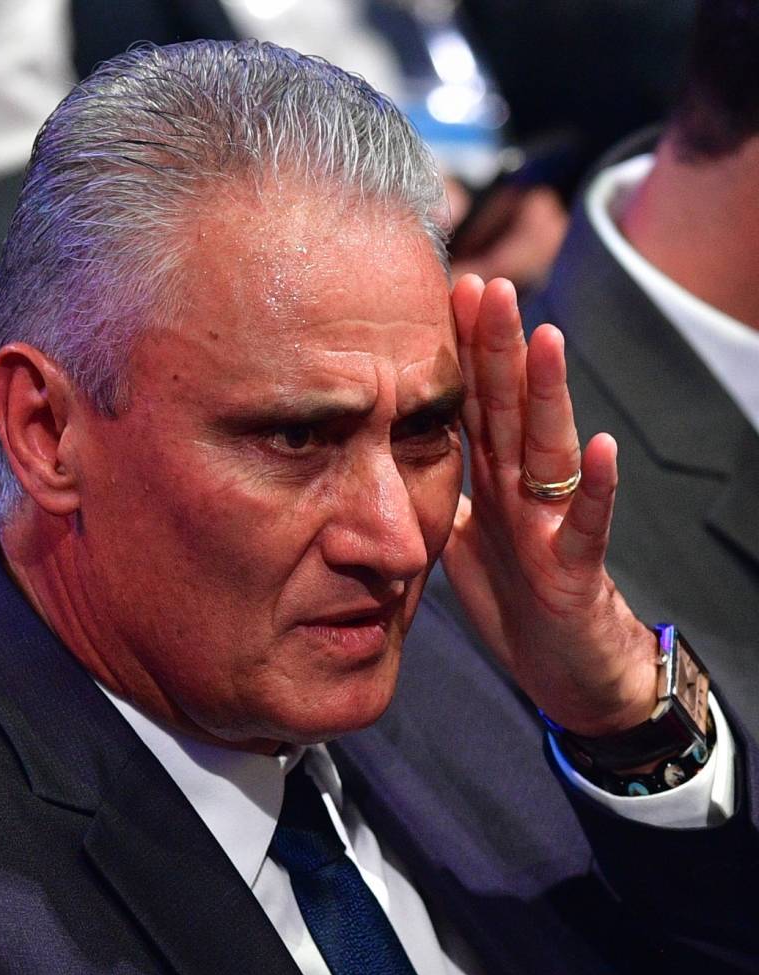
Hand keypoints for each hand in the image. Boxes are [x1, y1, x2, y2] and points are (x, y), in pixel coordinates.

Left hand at [442, 276, 657, 735]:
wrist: (561, 664)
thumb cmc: (516, 596)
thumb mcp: (465, 536)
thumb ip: (442, 490)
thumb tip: (396, 454)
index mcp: (492, 480)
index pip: (475, 404)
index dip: (463, 351)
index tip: (449, 288)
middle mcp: (523, 490)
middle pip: (510, 409)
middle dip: (499, 349)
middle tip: (489, 284)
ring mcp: (552, 524)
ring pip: (550, 450)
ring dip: (549, 396)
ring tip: (547, 340)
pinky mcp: (574, 567)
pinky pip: (587, 526)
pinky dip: (597, 490)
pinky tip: (603, 449)